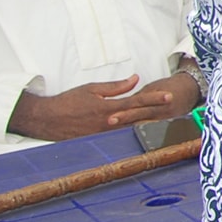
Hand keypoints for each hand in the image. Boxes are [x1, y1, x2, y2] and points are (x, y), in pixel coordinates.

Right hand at [6, 72, 198, 140]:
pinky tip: (142, 134)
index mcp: (108, 107)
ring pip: (130, 130)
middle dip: (157, 115)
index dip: (154, 98)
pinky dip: (130, 135)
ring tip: (165, 123)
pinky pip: (118, 138)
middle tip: (175, 112)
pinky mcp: (98, 142)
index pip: (137, 102)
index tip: (169, 96)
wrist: (47, 120)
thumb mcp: (92, 89)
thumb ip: (116, 86)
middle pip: (138, 119)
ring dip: (147, 127)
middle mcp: (108, 123)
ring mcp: (104, 135)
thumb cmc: (68, 101)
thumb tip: (135, 79)